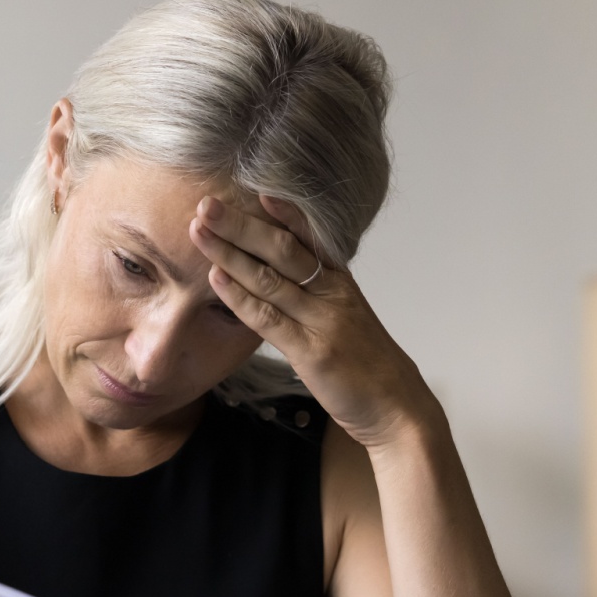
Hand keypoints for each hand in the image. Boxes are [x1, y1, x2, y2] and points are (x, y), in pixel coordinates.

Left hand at [191, 195, 438, 448]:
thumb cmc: (368, 366)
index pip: (311, 237)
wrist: (396, 407)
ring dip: (230, 252)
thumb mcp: (348, 320)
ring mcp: (322, 321)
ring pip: (270, 278)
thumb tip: (283, 279)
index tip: (255, 189)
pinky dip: (239, 296)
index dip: (284, 212)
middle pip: (283, 249)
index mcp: (342, 284)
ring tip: (199, 232)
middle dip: (242, 224)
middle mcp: (333, 295)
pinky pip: (268, 318)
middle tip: (208, 204)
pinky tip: (216, 278)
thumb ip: (319, 297)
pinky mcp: (311, 351)